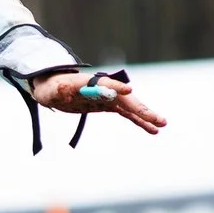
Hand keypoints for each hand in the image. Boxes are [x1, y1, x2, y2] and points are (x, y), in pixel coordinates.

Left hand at [29, 70, 165, 134]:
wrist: (53, 89)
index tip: (128, 91)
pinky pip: (127, 114)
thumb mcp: (54, 90)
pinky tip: (152, 130)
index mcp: (91, 82)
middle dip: (141, 109)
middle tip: (158, 119)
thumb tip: (66, 90)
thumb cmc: (52, 87)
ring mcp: (108, 97)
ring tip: (161, 125)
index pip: (106, 84)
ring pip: (130, 107)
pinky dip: (139, 121)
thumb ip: (62, 89)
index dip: (116, 88)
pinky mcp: (108, 106)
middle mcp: (104, 88)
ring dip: (145, 116)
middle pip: (125, 99)